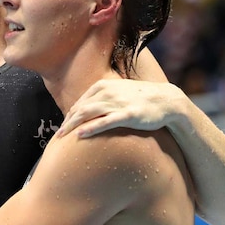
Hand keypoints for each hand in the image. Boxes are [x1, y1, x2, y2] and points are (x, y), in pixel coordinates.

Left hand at [56, 79, 183, 137]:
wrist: (167, 100)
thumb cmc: (140, 99)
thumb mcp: (118, 94)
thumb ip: (102, 100)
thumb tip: (87, 111)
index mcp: (102, 86)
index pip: (79, 103)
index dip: (69, 117)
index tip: (63, 129)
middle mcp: (107, 92)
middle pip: (80, 109)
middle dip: (67, 123)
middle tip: (57, 137)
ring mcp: (118, 103)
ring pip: (88, 114)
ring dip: (73, 126)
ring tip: (63, 137)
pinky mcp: (128, 114)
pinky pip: (106, 121)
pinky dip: (91, 127)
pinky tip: (81, 134)